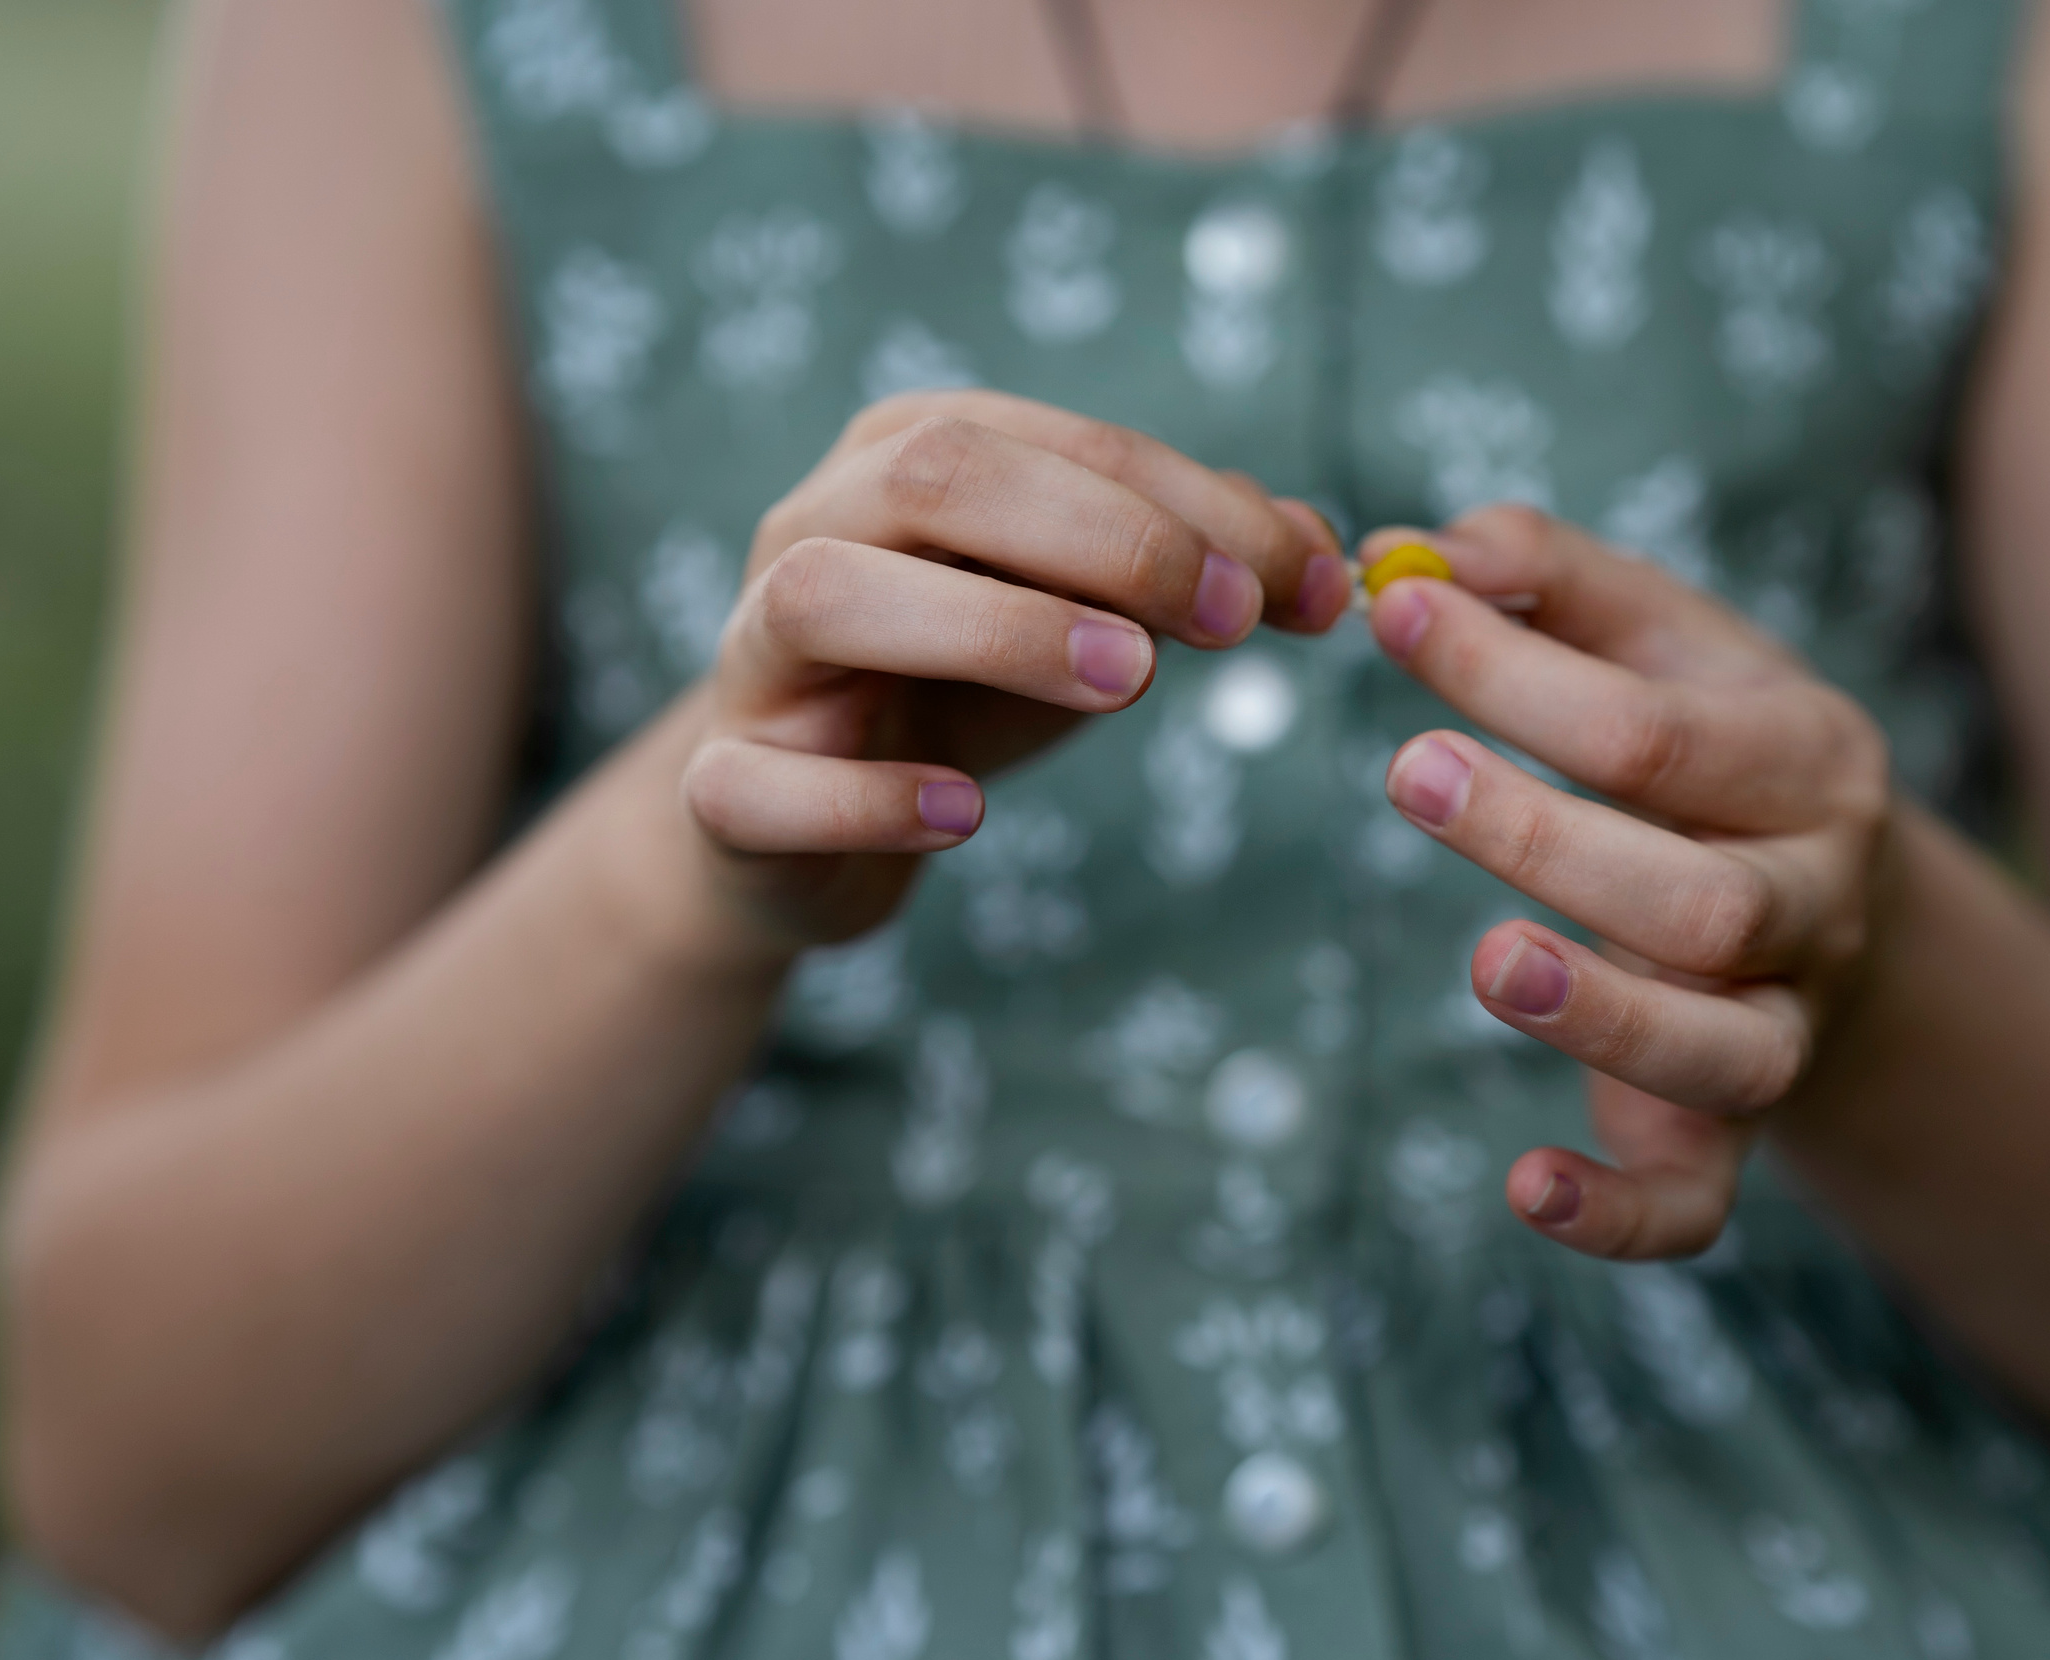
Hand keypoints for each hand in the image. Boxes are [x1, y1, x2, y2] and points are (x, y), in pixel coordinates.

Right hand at [674, 391, 1346, 956]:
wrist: (794, 827)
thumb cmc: (960, 690)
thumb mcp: (1086, 617)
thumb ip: (1197, 570)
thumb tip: (1329, 551)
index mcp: (909, 457)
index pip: (1061, 441)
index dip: (1196, 503)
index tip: (1313, 585)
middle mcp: (815, 524)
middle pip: (937, 473)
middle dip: (1105, 535)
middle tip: (1232, 620)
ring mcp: (753, 652)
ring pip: (828, 594)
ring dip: (991, 627)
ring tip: (1129, 685)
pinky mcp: (720, 783)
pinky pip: (759, 779)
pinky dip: (866, 795)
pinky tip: (965, 814)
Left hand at [1359, 506, 1893, 1261]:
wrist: (1841, 901)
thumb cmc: (1712, 746)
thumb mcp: (1662, 642)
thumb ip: (1553, 579)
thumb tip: (1422, 546)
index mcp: (1806, 761)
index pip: (1658, 733)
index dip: (1518, 673)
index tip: (1394, 613)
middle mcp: (1816, 902)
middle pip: (1705, 902)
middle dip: (1552, 842)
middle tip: (1409, 771)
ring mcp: (1783, 1028)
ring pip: (1727, 1053)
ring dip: (1603, 1016)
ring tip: (1484, 960)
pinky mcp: (1728, 1139)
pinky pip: (1696, 1206)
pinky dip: (1616, 1214)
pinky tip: (1522, 1183)